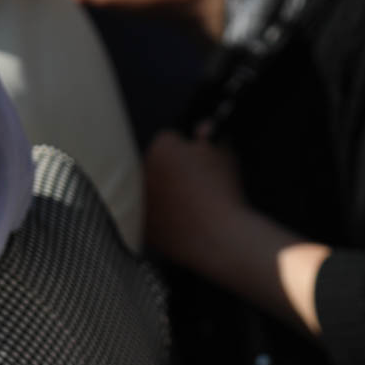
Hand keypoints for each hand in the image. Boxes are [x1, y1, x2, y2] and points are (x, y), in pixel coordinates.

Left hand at [143, 130, 247, 272]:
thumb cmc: (223, 192)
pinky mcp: (144, 228)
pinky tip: (184, 223)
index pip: (170, 138)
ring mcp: (140, 201)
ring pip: (152, 191)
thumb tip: (204, 128)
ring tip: (192, 205)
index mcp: (161, 147)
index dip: (188, 148)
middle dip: (171, 169)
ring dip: (165, 193)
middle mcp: (143, 171)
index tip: (199, 159)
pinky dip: (163, 220)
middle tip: (195, 183)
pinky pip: (152, 219)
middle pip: (156, 163)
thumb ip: (211, 134)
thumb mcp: (225, 153)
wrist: (220, 237)